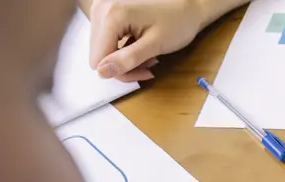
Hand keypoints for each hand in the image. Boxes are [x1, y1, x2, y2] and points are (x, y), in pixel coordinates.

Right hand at [89, 0, 229, 81]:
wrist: (186, 6)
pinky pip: (108, 42)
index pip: (98, 59)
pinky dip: (124, 50)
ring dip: (125, 60)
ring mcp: (102, 10)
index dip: (120, 71)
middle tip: (149, 63)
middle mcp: (101, 9)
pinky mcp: (106, 14)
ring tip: (147, 56)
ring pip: (103, 50)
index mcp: (111, 15)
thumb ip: (128, 59)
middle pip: (99, 55)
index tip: (144, 71)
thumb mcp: (155, 45)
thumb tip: (102, 73)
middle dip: (124, 66)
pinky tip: (141, 49)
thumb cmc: (177, 22)